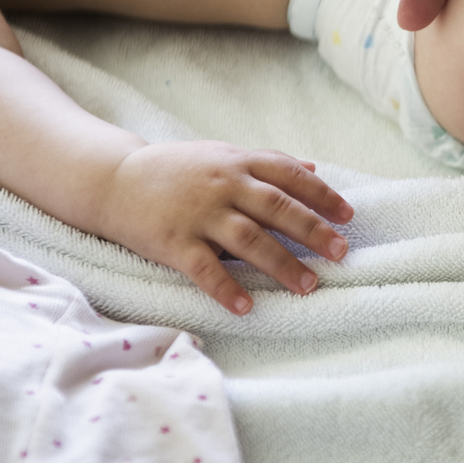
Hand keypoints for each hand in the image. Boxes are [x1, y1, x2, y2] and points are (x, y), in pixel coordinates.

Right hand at [98, 141, 352, 314]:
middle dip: (312, 230)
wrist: (115, 179)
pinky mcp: (173, 242)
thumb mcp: (224, 155)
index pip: (289, 175)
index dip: (322, 194)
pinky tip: (247, 307)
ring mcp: (198, 214)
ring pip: (247, 240)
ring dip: (280, 264)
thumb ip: (268, 163)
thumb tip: (314, 167)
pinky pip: (204, 269)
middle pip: (276, 207)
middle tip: (341, 253)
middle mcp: (223, 185)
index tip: (348, 216)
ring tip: (308, 285)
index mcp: (238, 162)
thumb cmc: (178, 170)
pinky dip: (226, 288)